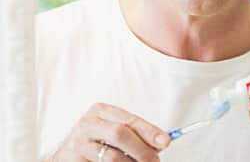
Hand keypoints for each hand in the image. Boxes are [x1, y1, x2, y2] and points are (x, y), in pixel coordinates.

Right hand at [47, 103, 169, 161]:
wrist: (65, 157)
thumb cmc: (95, 142)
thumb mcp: (113, 132)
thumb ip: (135, 134)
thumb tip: (161, 142)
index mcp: (100, 111)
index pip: (130, 120)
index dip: (149, 131)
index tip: (166, 141)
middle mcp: (88, 124)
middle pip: (121, 134)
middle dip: (142, 149)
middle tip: (155, 160)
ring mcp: (78, 143)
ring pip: (112, 156)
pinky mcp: (73, 160)